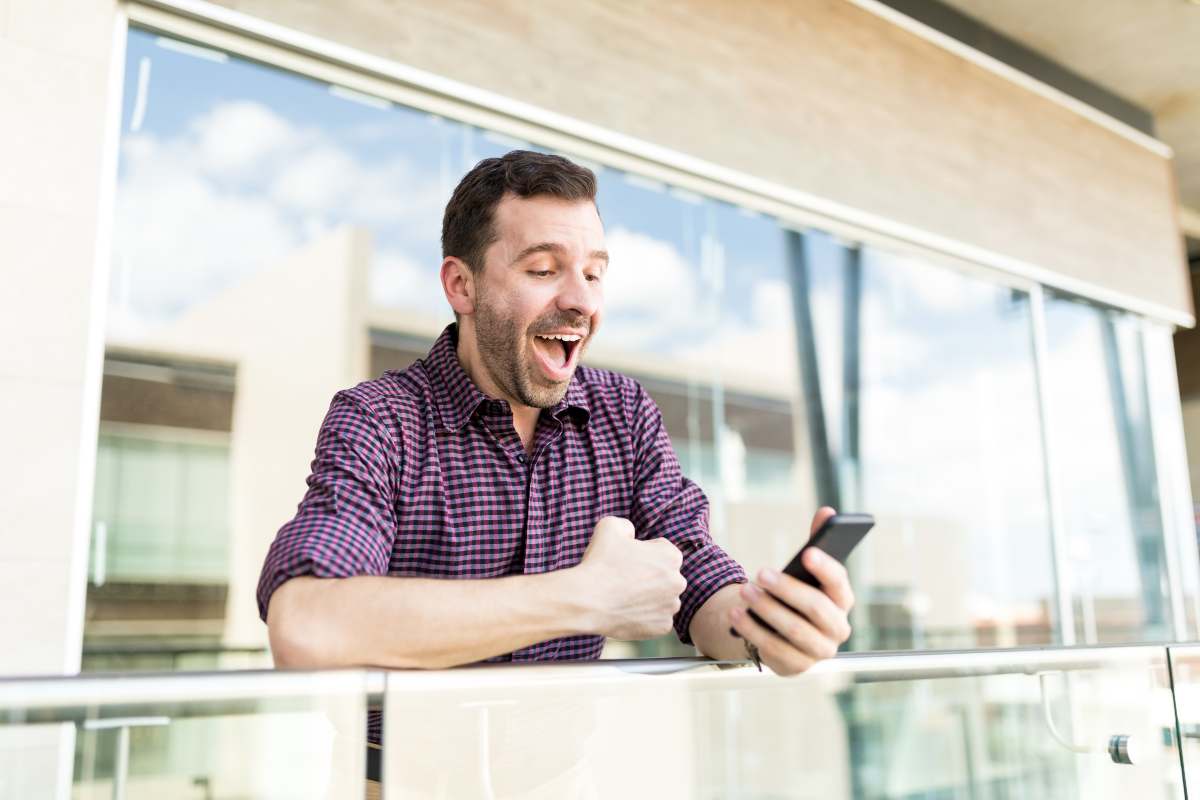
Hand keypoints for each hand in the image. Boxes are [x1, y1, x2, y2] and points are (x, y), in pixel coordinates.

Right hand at [574, 516, 685, 639]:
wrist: (587, 601)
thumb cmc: (599, 563)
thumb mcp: (610, 527)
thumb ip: (627, 526)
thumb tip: (631, 533)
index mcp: (671, 555)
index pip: (662, 551)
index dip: (643, 553)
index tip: (628, 560)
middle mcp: (678, 581)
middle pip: (666, 576)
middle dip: (651, 577)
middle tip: (625, 580)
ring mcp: (671, 606)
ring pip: (663, 599)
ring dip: (650, 598)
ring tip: (625, 597)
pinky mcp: (663, 627)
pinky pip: (657, 620)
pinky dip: (645, 618)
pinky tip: (627, 612)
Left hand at [729, 506, 855, 674]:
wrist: (781, 631)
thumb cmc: (796, 595)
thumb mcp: (806, 571)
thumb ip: (817, 541)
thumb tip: (827, 512)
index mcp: (842, 600)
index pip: (839, 582)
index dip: (825, 568)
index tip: (807, 553)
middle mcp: (838, 628)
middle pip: (815, 608)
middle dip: (786, 590)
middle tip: (760, 574)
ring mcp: (819, 650)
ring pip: (795, 631)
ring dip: (767, 610)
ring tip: (744, 591)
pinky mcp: (797, 666)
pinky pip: (774, 649)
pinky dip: (752, 631)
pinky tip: (735, 615)